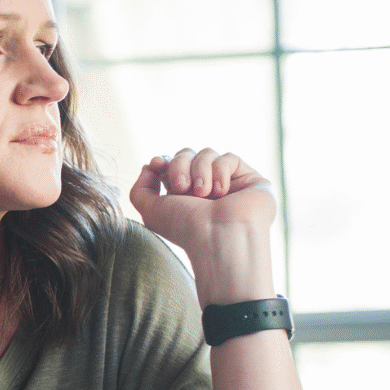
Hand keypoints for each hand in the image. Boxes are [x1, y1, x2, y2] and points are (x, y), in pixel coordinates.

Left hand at [129, 148, 276, 304]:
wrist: (219, 236)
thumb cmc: (185, 227)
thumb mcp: (151, 211)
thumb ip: (140, 189)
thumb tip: (149, 168)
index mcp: (183, 195)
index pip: (171, 164)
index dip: (163, 161)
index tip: (158, 164)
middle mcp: (205, 188)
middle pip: (186, 154)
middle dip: (179, 166)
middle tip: (182, 188)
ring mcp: (227, 182)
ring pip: (207, 152)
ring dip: (199, 170)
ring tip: (203, 194)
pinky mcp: (249, 179)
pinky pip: (229, 158)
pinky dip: (220, 171)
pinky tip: (221, 192)